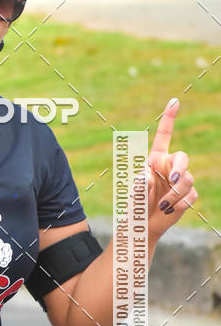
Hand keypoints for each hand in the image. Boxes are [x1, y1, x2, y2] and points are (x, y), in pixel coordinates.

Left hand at [147, 98, 196, 239]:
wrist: (143, 224)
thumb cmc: (136, 205)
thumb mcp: (134, 191)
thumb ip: (140, 182)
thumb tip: (150, 176)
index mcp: (156, 160)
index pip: (164, 136)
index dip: (169, 118)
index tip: (174, 101)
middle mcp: (169, 168)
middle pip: (183, 158)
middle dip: (180, 169)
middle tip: (173, 181)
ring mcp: (180, 182)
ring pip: (187, 181)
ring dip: (174, 194)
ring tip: (161, 205)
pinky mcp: (188, 196)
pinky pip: (190, 196)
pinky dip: (178, 205)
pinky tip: (168, 210)